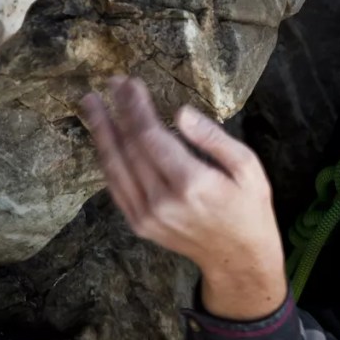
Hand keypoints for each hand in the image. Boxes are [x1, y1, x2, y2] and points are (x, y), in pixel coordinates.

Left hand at [80, 76, 286, 319]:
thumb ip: (214, 138)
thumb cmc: (248, 206)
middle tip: (107, 85)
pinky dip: (106, 160)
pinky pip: (116, 187)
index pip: (151, 136)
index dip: (136, 107)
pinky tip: (103, 139)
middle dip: (115, 112)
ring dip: (101, 133)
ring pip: (115, 167)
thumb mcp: (248, 167)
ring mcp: (147, 215)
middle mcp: (162, 200)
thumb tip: (182, 113)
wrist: (237, 256)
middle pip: (128, 148)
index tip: (129, 83)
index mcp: (191, 182)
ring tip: (91, 105)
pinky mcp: (139, 225)